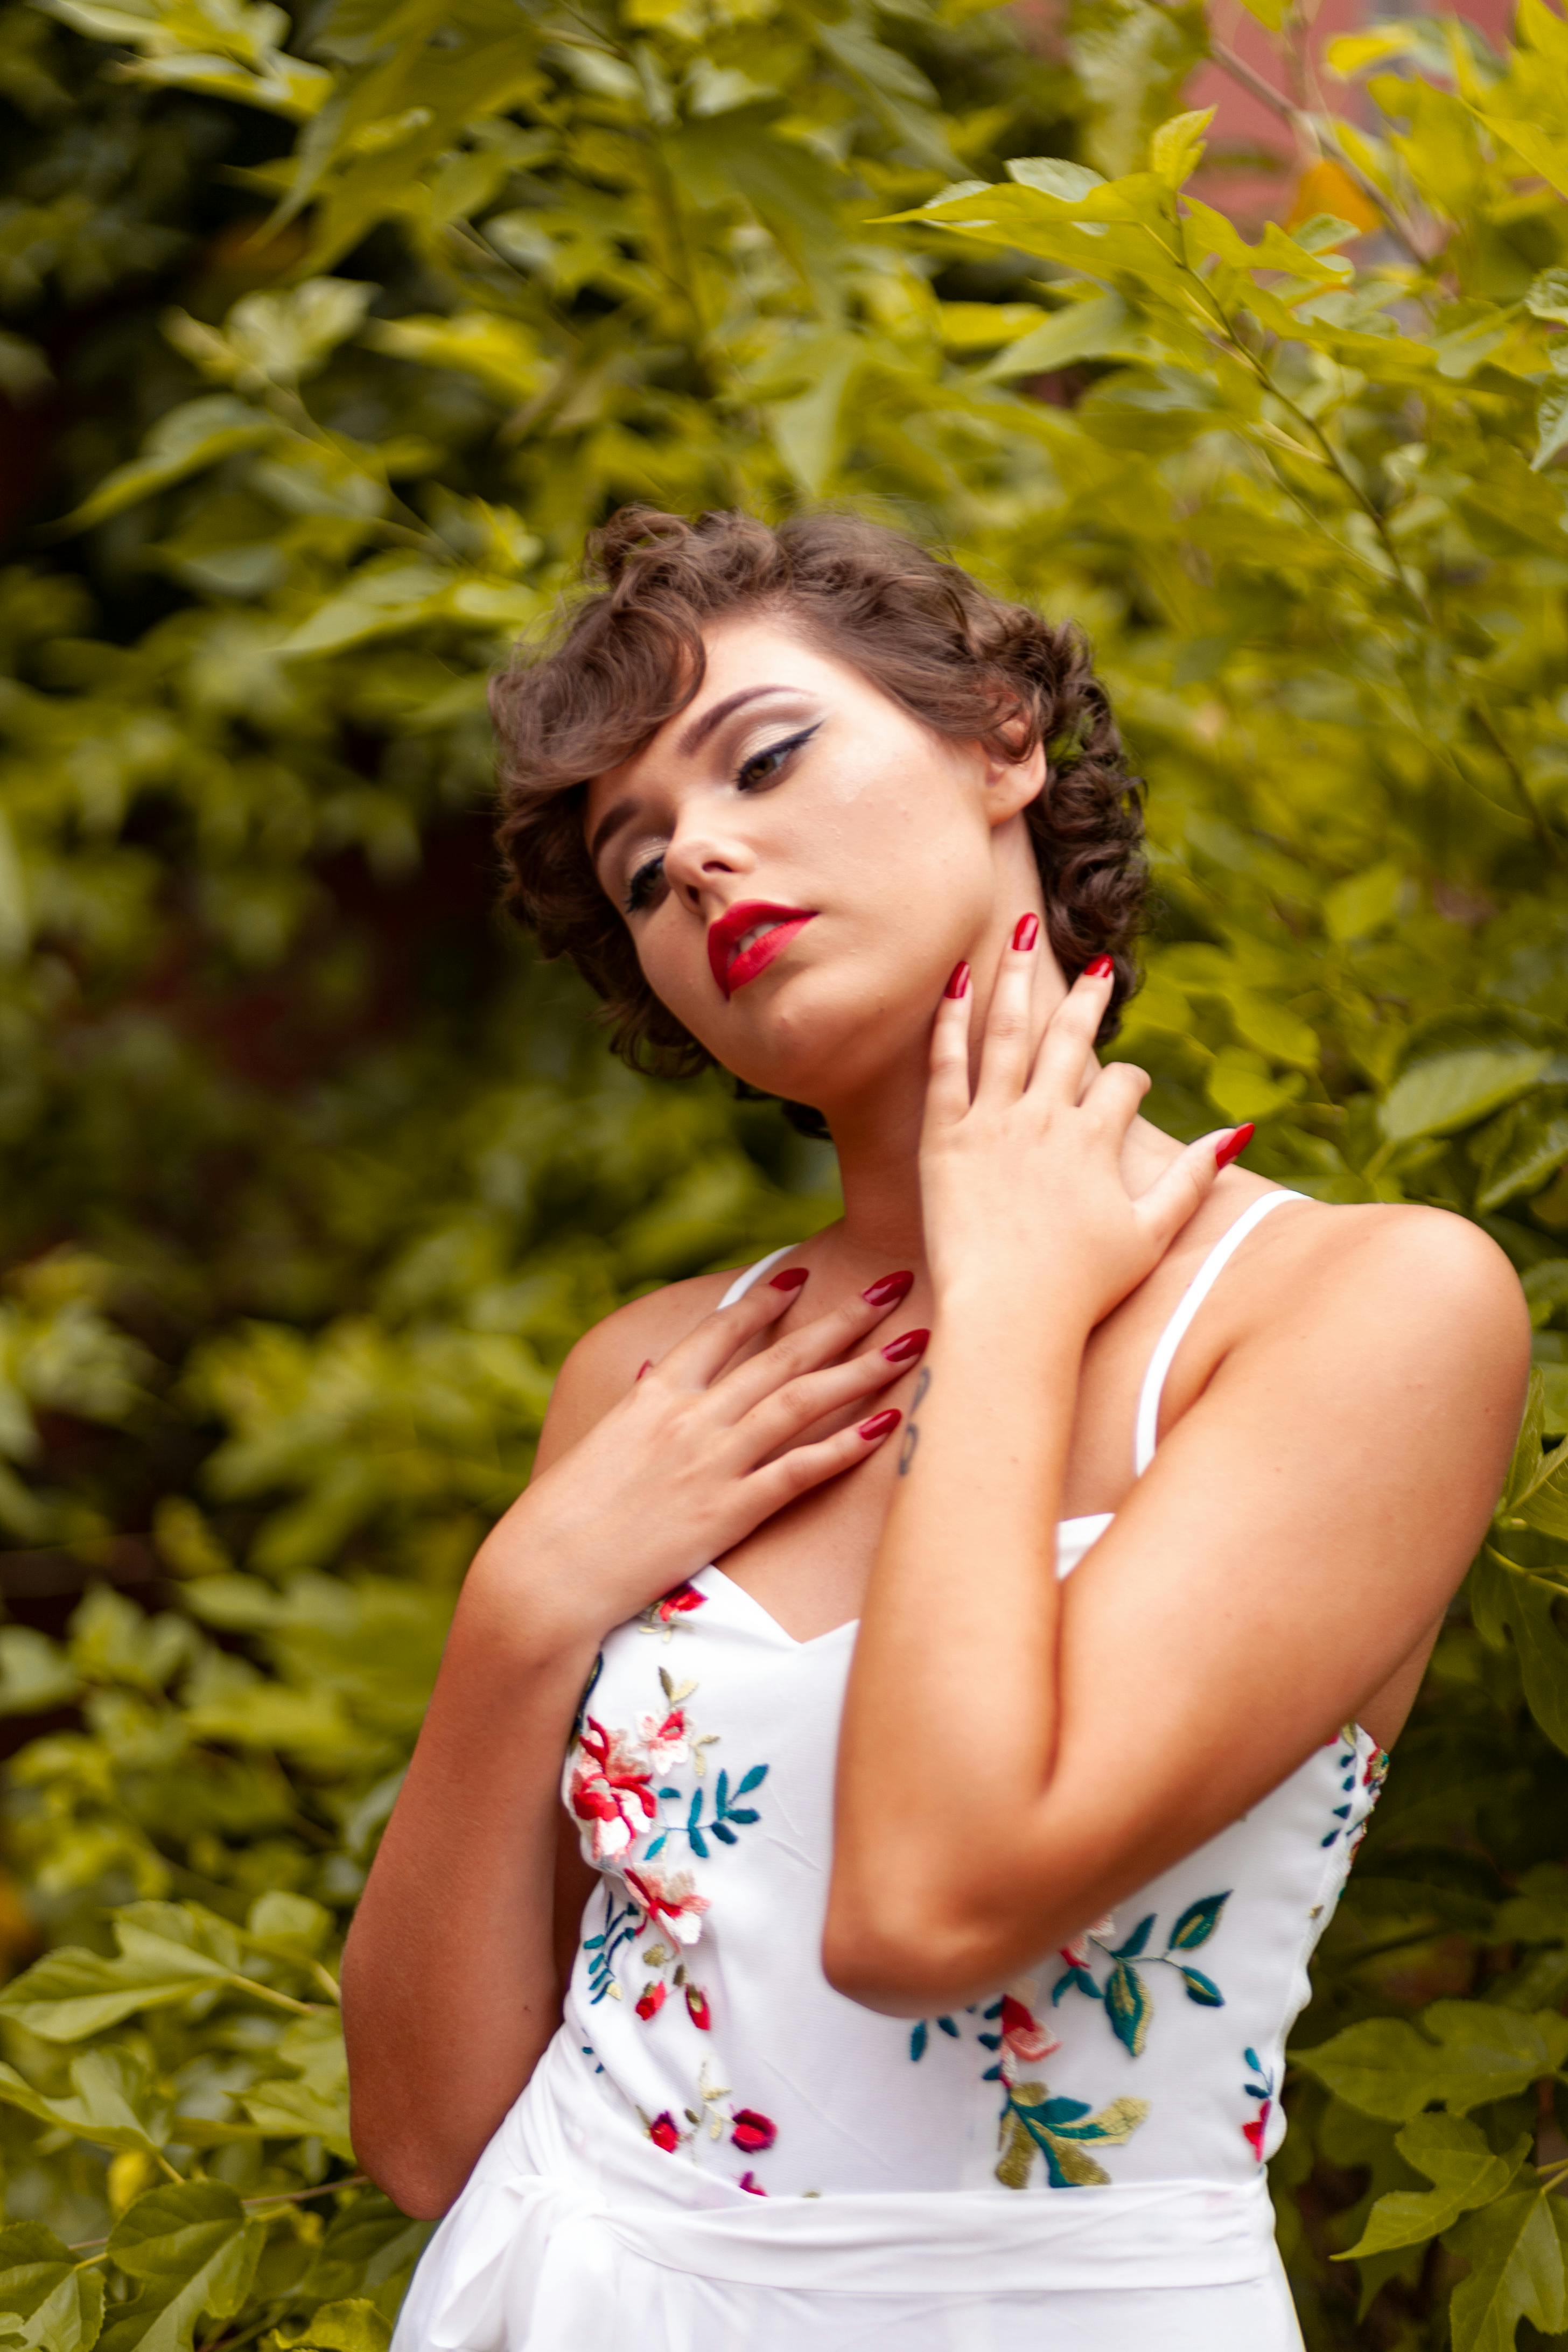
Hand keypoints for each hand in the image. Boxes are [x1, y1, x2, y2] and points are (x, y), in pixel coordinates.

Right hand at [474, 1271, 922, 1650]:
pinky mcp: (728, 1511)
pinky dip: (845, 1445)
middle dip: (843, 1318)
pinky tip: (887, 1425)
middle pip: (781, 1356)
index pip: (720, 1331)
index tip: (804, 1276)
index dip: (766, 1301)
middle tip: (892, 1286)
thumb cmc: (565, 1515)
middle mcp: (690, 1417)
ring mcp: (712, 1461)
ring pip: (801, 1400)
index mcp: (654, 1396)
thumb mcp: (600, 1444)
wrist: (547, 1572)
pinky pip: (798, 1470)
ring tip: (912, 1340)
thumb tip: (650, 1370)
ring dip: (862, 1367)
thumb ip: (636, 1405)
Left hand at [920, 926, 1238, 1332]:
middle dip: (1086, 997)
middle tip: (1095, 965)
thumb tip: (1240, 1133)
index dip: (1133, 1083)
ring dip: (1017, 979)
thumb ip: (1192, 1180)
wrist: (1009, 1317)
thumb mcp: (1150, 1233)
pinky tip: (957, 981)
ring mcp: (993, 1123)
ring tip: (1020, 932)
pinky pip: (945, 1065)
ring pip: (1006, 1033)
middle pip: (1070, 1038)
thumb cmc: (1081, 1288)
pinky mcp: (944, 1138)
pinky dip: (951, 1020)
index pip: (1123, 1085)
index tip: (1131, 1088)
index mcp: (1095, 1140)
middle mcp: (1046, 1118)